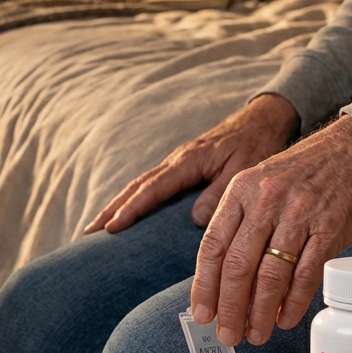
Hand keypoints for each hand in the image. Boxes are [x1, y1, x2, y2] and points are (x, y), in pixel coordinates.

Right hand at [84, 95, 299, 234]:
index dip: (130, 209)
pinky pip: (150, 185)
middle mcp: (176, 160)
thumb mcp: (244, 169)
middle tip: (86, 233)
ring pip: (139, 185)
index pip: (152, 188)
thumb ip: (219, 193)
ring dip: (116, 205)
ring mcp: (177, 163)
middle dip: (110, 209)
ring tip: (96, 227)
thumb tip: (194, 218)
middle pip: (135, 187)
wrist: (265, 119)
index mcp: (188, 161)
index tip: (110, 228)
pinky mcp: (182, 167)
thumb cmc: (258, 143)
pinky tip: (125, 212)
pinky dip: (132, 199)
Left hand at [190, 114, 351, 345]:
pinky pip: (306, 274)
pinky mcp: (329, 228)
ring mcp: (299, 214)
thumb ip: (241, 224)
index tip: (201, 313)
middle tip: (227, 334)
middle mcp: (266, 201)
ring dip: (260, 312)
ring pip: (271, 275)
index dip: (205, 285)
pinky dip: (294, 302)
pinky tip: (285, 318)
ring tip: (255, 334)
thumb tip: (223, 278)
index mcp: (241, 191)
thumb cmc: (305, 173)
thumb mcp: (261, 184)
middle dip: (229, 307)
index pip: (213, 246)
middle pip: (238, 265)